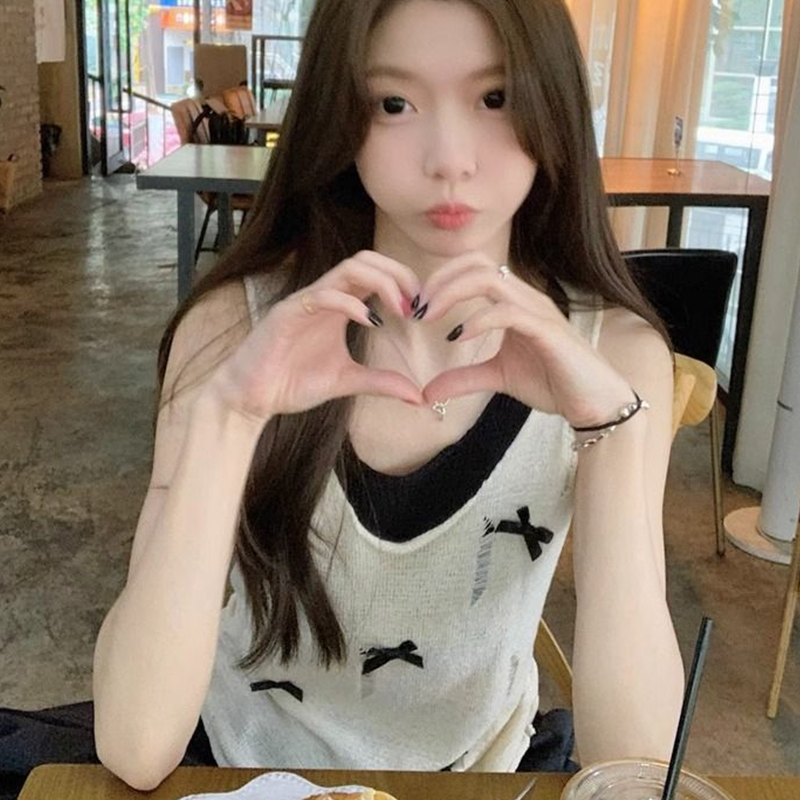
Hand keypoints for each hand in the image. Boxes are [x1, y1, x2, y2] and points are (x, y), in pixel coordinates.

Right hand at [211, 251, 423, 420]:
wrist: (252, 397)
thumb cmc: (293, 383)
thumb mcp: (348, 382)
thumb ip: (381, 383)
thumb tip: (418, 396)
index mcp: (339, 305)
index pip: (375, 273)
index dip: (404, 282)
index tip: (422, 308)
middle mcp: (325, 296)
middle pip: (366, 259)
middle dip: (398, 274)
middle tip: (418, 302)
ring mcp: (306, 301)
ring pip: (348, 268)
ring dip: (382, 282)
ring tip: (401, 308)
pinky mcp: (288, 313)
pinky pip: (324, 295)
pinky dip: (351, 303)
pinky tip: (371, 320)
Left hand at [419, 252, 633, 427]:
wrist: (593, 403)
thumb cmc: (553, 382)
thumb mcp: (497, 378)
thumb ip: (463, 379)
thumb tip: (427, 392)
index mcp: (514, 301)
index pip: (473, 268)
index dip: (440, 280)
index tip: (417, 308)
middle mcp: (526, 297)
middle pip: (477, 264)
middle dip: (440, 280)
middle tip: (416, 309)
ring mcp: (538, 311)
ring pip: (490, 279)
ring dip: (452, 293)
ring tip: (428, 318)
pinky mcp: (547, 331)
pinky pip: (508, 313)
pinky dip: (478, 321)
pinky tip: (458, 337)